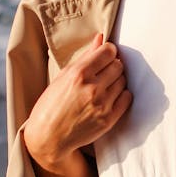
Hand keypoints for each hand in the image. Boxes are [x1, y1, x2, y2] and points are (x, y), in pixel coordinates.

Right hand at [23, 33, 131, 172]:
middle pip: (118, 65)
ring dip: (116, 81)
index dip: (108, 52)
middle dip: (112, 66)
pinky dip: (121, 95)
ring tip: (103, 86)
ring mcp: (102, 104)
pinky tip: (110, 97)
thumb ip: (85, 57)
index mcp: (79, 74)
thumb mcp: (62, 77)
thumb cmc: (51, 105)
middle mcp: (92, 88)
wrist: (48, 138)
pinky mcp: (108, 119)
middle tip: (102, 73)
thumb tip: (101, 38)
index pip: (109, 51)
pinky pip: (127, 98)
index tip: (104, 56)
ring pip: (123, 81)